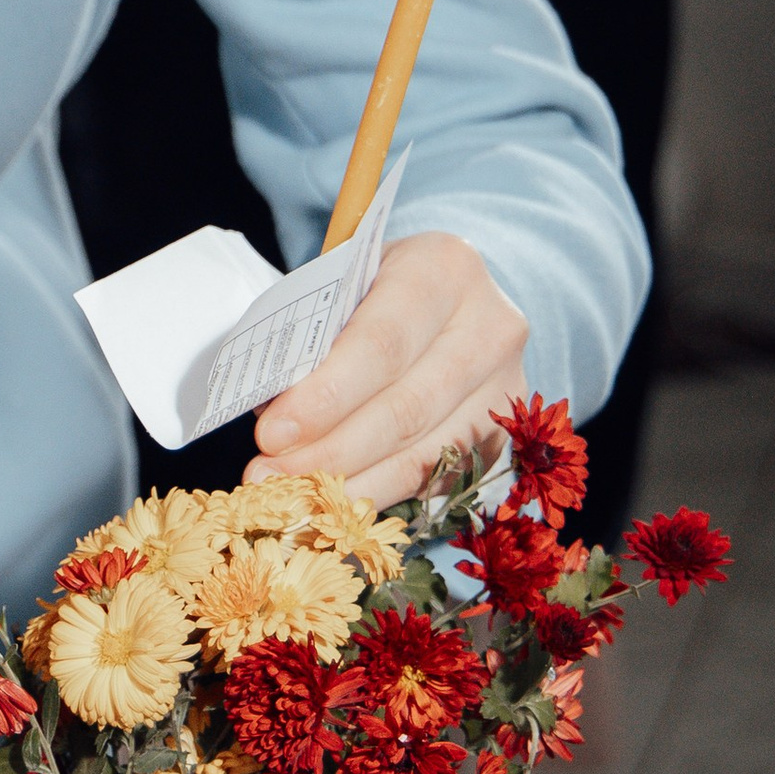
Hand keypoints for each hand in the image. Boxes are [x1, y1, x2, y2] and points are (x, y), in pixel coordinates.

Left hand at [248, 229, 526, 504]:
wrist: (440, 300)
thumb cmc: (371, 292)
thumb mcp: (338, 291)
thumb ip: (309, 342)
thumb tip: (272, 417)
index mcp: (443, 268)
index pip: (382, 344)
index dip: (326, 397)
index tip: (271, 434)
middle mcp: (491, 325)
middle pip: (405, 408)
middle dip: (329, 452)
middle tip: (268, 476)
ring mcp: (506, 384)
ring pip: (423, 452)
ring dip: (350, 484)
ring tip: (292, 498)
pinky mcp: (502, 432)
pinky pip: (436, 477)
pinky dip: (379, 493)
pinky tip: (334, 504)